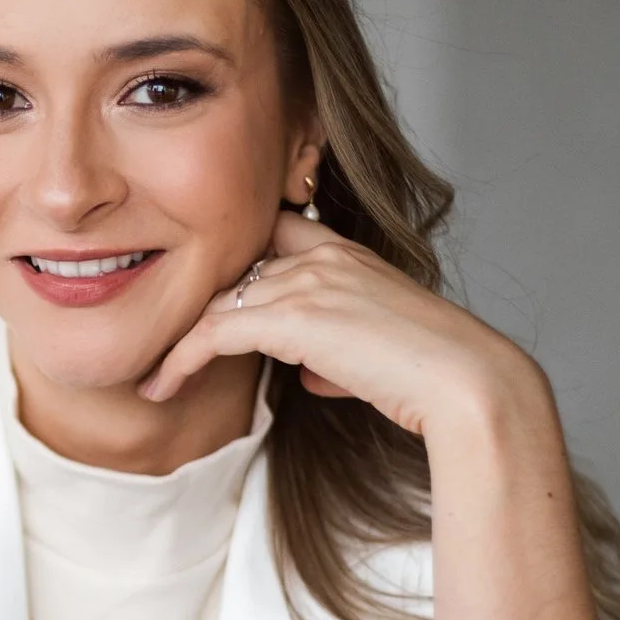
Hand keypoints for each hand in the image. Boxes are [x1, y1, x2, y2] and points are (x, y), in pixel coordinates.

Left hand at [136, 213, 539, 437]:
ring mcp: (309, 280)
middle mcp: (324, 255)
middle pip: (234, 269)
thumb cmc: (433, 377)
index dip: (237, 263)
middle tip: (163, 342)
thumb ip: (337, 355)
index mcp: (348, 252)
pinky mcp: (294, 316)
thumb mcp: (377, 356)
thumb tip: (311, 375)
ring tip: (154, 375)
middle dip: (196, 305)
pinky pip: (214, 331)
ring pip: (217, 300)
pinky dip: (181, 359)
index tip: (207, 299)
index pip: (272, 234)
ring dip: (179, 340)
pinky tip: (163, 385)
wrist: (466, 383)